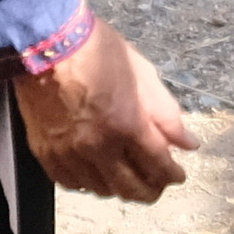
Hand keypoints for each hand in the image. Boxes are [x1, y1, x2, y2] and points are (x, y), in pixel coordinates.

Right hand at [18, 25, 199, 200]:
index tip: (177, 175)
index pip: (158, 167)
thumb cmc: (97, 51)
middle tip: (156, 184)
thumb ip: (167, 115)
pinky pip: (71, 183)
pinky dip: (87, 182)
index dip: (172, 175)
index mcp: (128, 125)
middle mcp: (99, 146)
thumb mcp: (143, 74)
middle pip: (130, 189)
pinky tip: (95, 172)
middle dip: (150, 191)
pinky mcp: (45, 153)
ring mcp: (69, 153)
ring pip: (101, 189)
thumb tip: (188, 144)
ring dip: (119, 187)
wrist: (45, 42)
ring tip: (126, 176)